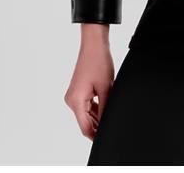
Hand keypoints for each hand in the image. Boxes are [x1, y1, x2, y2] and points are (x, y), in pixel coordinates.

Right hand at [64, 24, 113, 140]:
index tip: (105, 139)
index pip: (85, 127)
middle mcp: (71, 100)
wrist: (94, 45)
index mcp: (75, 101)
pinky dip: (96, 107)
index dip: (95, 136)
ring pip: (87, 113)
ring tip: (110, 108)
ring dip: (98, 114)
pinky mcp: (78, 91)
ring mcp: (73, 96)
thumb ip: (105, 108)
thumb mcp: (106, 88)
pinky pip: (87, 105)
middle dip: (98, 124)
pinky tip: (106, 104)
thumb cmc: (98, 62)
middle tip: (112, 123)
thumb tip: (107, 122)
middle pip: (85, 121)